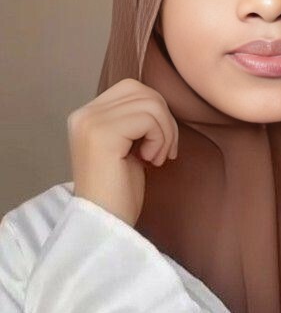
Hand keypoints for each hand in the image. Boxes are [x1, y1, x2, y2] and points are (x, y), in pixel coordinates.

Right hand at [68, 78, 178, 226]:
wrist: (105, 224)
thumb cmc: (119, 193)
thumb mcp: (126, 147)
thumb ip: (133, 121)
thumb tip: (158, 104)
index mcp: (86, 115)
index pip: (132, 89)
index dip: (155, 112)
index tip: (158, 145)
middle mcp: (83, 114)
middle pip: (142, 91)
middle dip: (164, 120)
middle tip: (163, 152)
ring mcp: (90, 122)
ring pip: (150, 103)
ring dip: (165, 133)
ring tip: (156, 159)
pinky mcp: (103, 134)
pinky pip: (149, 119)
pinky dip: (160, 140)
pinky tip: (150, 162)